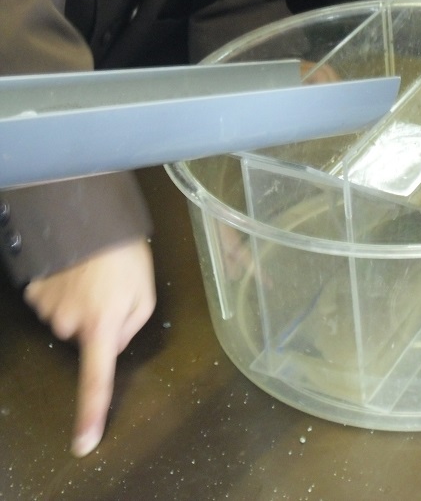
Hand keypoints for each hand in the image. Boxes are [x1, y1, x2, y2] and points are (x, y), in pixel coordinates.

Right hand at [23, 238, 155, 457]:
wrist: (91, 221)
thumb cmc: (125, 257)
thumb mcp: (144, 295)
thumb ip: (130, 328)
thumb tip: (112, 346)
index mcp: (102, 326)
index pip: (96, 380)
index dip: (92, 413)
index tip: (84, 442)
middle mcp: (69, 323)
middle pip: (86, 339)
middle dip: (100, 322)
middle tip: (113, 291)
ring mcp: (47, 308)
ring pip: (69, 321)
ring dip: (83, 305)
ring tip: (96, 277)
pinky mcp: (34, 292)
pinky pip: (53, 304)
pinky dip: (66, 293)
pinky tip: (77, 272)